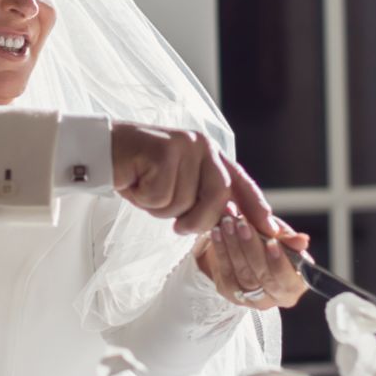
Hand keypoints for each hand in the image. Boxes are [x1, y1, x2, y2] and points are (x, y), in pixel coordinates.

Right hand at [110, 122, 275, 236]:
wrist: (102, 151)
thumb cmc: (140, 174)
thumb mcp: (178, 188)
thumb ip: (203, 200)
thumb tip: (231, 225)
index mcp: (209, 154)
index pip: (240, 182)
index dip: (257, 206)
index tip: (273, 230)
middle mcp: (202, 146)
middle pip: (219, 195)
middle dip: (198, 219)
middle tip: (177, 227)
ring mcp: (184, 145)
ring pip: (186, 201)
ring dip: (162, 208)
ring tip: (146, 189)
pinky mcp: (164, 149)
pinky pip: (163, 196)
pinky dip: (146, 199)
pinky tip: (136, 182)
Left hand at [195, 216, 310, 308]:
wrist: (241, 246)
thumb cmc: (267, 240)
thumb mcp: (279, 235)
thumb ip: (289, 239)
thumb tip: (303, 241)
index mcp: (294, 285)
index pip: (289, 281)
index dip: (280, 263)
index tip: (272, 242)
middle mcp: (274, 297)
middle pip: (263, 276)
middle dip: (252, 247)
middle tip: (243, 223)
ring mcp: (251, 298)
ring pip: (243, 273)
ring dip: (234, 245)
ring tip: (228, 223)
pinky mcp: (230, 292)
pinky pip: (226, 271)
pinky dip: (221, 250)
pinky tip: (217, 232)